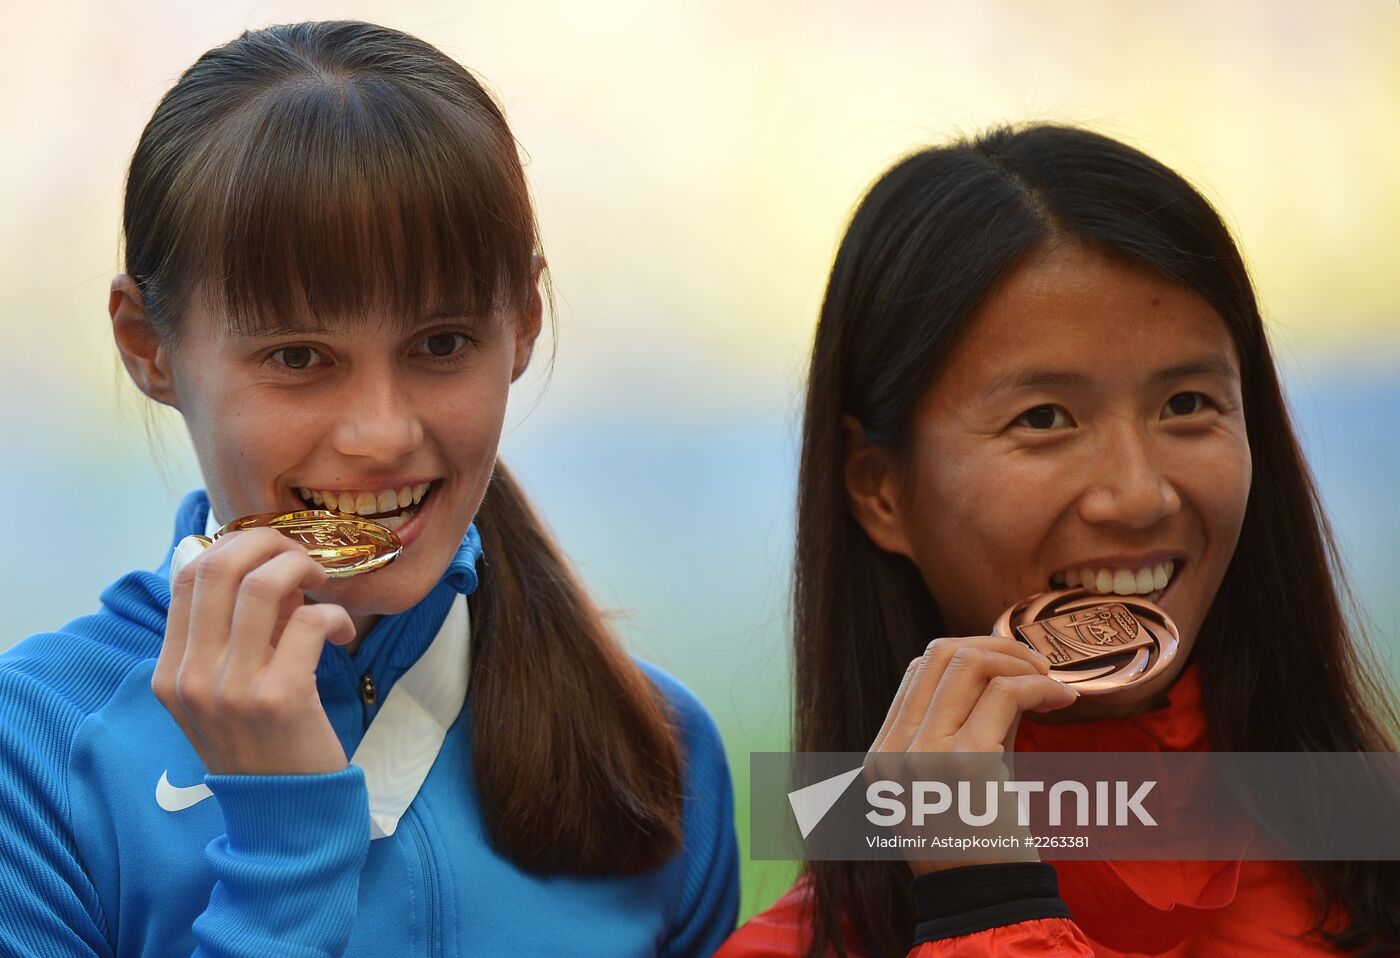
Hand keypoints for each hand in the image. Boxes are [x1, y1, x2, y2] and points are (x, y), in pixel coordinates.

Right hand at [154, 528, 356, 775]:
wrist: (283, 816)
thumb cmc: (262, 744)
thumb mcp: (227, 691)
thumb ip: (239, 633)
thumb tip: (272, 570)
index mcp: (171, 671)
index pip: (188, 576)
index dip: (235, 546)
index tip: (271, 553)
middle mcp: (192, 678)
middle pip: (219, 567)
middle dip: (269, 543)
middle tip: (303, 557)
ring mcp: (232, 690)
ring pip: (262, 586)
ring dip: (302, 568)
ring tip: (323, 584)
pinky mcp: (279, 699)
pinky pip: (308, 622)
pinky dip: (334, 615)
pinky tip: (342, 635)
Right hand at [865, 636, 1078, 875]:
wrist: (985, 904)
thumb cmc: (978, 847)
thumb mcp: (961, 777)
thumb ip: (972, 724)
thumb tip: (1009, 672)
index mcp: (883, 751)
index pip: (917, 671)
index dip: (969, 654)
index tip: (1013, 669)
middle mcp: (894, 748)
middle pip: (938, 654)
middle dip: (995, 645)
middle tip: (1037, 664)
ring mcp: (924, 754)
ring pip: (967, 662)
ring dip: (1018, 660)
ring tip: (1050, 680)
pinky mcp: (965, 762)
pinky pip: (1004, 694)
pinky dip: (1038, 685)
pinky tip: (1062, 698)